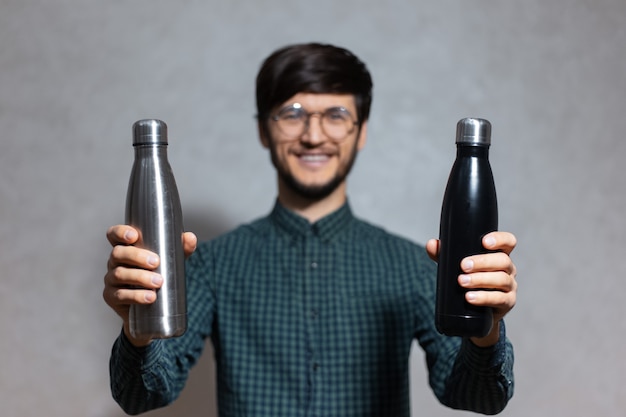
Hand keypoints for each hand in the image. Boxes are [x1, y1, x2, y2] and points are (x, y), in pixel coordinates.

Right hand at [102, 225, 196, 345]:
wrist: (151, 308)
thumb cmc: (159, 274)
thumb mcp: (171, 260)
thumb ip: (181, 248)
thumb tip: (190, 237)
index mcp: (126, 248)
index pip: (114, 235)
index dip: (120, 232)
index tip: (134, 236)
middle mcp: (115, 262)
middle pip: (118, 253)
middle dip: (137, 256)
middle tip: (156, 263)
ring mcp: (111, 279)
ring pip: (120, 274)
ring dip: (140, 277)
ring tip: (159, 282)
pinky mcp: (112, 297)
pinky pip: (120, 295)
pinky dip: (136, 296)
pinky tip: (150, 297)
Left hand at [426, 231, 517, 345]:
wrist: (477, 311)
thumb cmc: (469, 280)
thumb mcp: (456, 266)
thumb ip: (443, 254)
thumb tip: (432, 244)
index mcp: (499, 254)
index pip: (508, 242)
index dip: (500, 239)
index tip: (484, 242)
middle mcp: (508, 269)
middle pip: (503, 260)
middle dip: (482, 262)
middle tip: (463, 266)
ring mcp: (510, 286)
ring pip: (501, 279)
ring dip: (480, 280)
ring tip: (462, 282)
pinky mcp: (507, 303)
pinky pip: (499, 299)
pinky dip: (483, 298)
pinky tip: (470, 297)